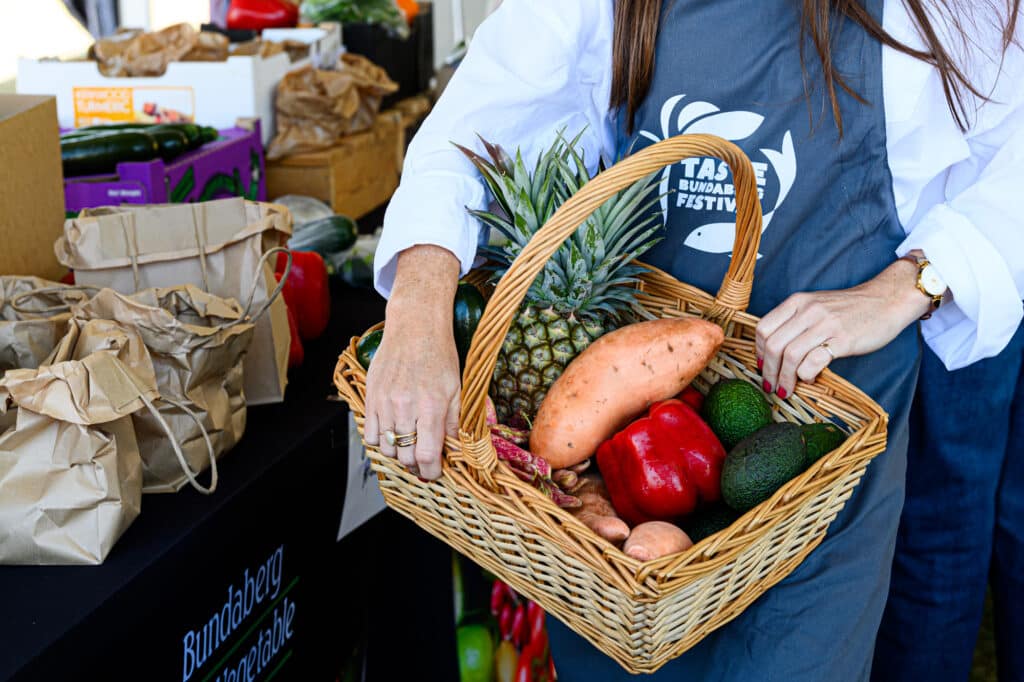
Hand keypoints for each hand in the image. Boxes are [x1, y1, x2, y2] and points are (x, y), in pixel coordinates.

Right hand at [363, 246, 461, 479]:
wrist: (414, 327)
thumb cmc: (439, 355)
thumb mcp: (457, 389)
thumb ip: (454, 422)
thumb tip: (454, 449)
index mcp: (432, 407)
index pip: (426, 455)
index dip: (431, 471)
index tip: (435, 472)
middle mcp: (406, 408)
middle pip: (405, 456)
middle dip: (416, 465)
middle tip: (424, 460)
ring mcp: (385, 403)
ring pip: (386, 448)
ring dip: (399, 452)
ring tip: (409, 443)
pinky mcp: (371, 397)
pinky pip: (370, 433)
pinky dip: (381, 440)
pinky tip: (393, 431)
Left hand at [756, 257, 932, 398]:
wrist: (887, 299)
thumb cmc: (849, 308)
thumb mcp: (815, 305)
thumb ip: (795, 322)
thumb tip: (774, 352)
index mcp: (797, 302)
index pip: (763, 328)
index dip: (758, 351)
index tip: (762, 366)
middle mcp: (808, 311)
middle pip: (773, 345)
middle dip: (768, 371)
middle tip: (770, 386)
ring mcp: (825, 324)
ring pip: (790, 355)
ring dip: (784, 378)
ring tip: (785, 390)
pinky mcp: (843, 340)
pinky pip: (814, 362)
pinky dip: (806, 375)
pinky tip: (808, 381)